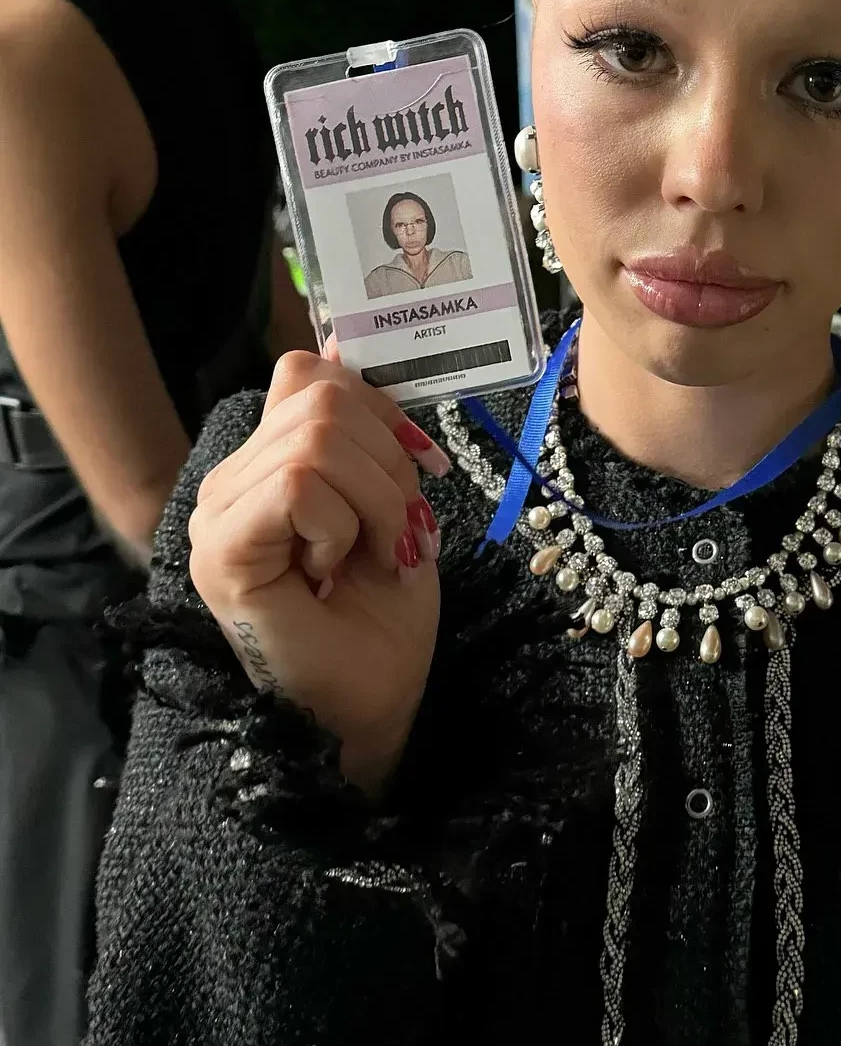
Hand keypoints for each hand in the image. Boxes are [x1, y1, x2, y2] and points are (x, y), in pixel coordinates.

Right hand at [188, 350, 450, 796]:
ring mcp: (216, 515)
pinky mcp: (221, 550)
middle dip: (390, 465)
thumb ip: (365, 431)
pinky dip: (343, 526)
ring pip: (317, 440)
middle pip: (322, 400)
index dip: (377, 408)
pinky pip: (299, 486)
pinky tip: (335, 571)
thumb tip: (341, 341)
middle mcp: (228, 481)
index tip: (418, 466)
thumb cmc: (381, 616)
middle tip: (396, 534)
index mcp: (265, 464)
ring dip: (377, 502)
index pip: (308, 376)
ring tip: (373, 556)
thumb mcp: (390, 503)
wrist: (373, 704)